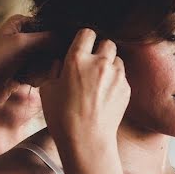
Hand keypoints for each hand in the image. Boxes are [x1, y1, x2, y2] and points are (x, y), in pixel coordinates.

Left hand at [0, 14, 52, 106]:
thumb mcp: (20, 43)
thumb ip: (47, 37)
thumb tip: (71, 36)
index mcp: (21, 22)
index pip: (51, 27)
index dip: (56, 40)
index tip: (55, 53)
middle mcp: (23, 36)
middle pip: (51, 46)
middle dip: (47, 60)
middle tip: (35, 70)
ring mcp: (23, 54)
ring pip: (47, 62)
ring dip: (40, 72)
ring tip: (25, 78)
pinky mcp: (23, 70)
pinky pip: (40, 73)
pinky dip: (35, 78)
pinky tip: (22, 82)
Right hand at [39, 28, 129, 152]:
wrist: (87, 140)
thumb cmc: (62, 117)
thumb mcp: (47, 90)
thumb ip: (55, 70)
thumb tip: (61, 62)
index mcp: (77, 59)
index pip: (87, 33)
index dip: (84, 38)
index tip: (82, 46)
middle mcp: (100, 63)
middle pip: (107, 42)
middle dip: (100, 49)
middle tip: (92, 63)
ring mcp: (116, 76)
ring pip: (117, 59)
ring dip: (110, 64)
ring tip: (99, 80)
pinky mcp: (126, 89)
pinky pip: (122, 77)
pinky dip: (115, 80)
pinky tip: (105, 94)